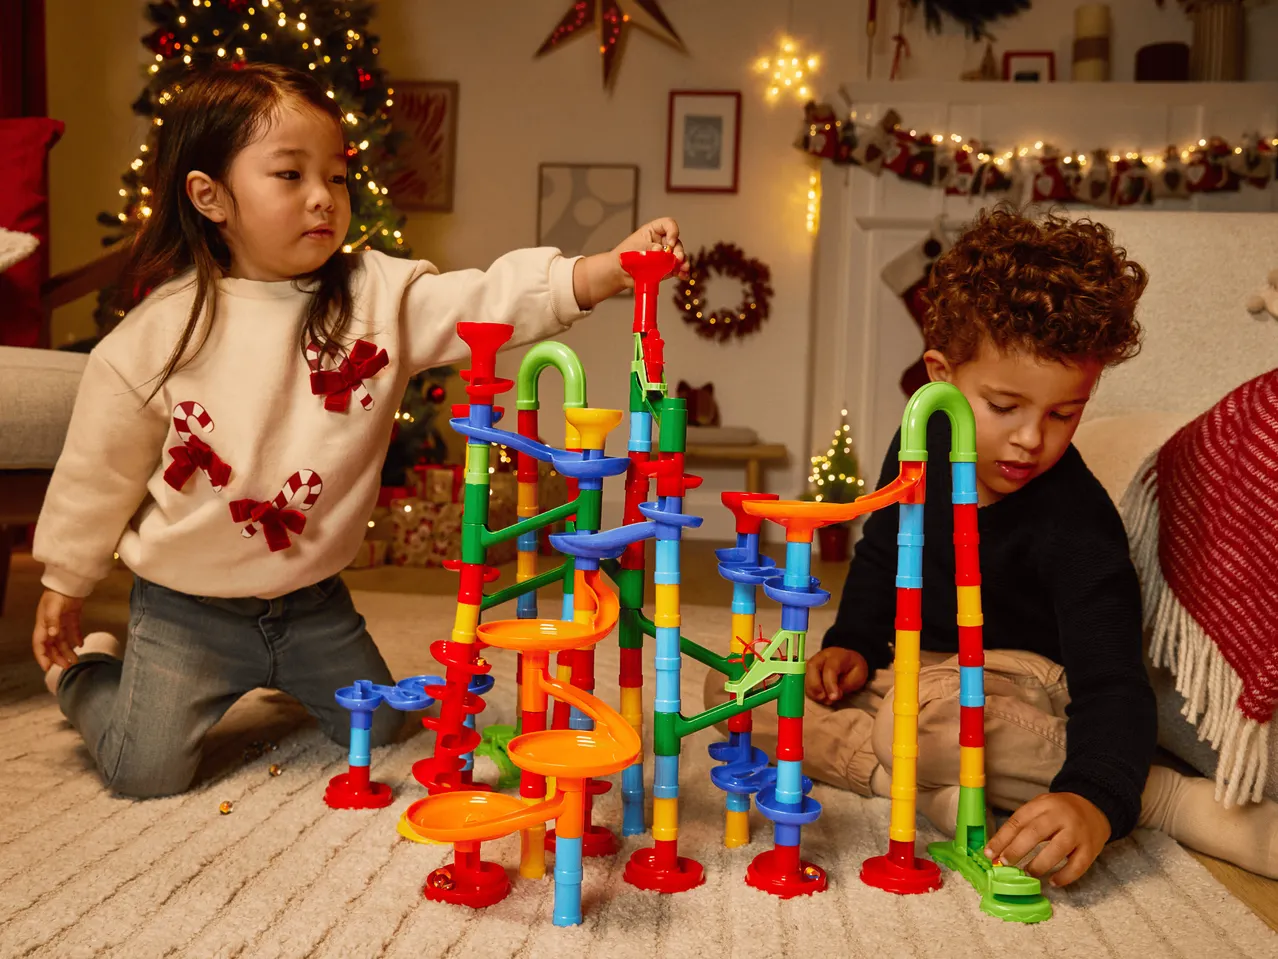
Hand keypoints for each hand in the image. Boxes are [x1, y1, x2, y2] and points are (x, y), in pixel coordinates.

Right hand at [32, 588, 85, 671]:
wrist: (69, 581)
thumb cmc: (58, 593)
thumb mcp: (53, 607)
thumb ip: (52, 621)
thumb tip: (52, 635)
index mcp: (42, 625)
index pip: (40, 644)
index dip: (42, 657)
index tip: (47, 668)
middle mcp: (50, 625)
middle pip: (52, 645)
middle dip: (57, 657)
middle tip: (67, 666)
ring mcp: (61, 621)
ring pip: (63, 640)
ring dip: (68, 651)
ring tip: (75, 660)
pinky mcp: (72, 617)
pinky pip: (73, 631)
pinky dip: (77, 638)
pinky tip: (81, 645)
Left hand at [572, 217, 688, 308]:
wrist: (619, 272)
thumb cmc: (624, 255)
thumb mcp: (636, 248)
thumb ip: (649, 248)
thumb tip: (660, 250)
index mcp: (654, 231)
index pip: (668, 224)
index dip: (673, 231)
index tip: (670, 241)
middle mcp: (662, 242)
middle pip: (676, 242)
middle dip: (678, 251)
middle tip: (677, 259)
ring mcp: (665, 255)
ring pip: (678, 256)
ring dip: (683, 262)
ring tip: (682, 268)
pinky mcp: (666, 268)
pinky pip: (677, 268)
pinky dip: (681, 272)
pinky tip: (683, 275)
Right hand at [804, 647, 868, 704]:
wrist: (850, 660)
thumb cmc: (854, 668)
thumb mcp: (857, 676)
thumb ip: (845, 685)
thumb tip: (832, 695)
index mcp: (837, 656)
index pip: (830, 668)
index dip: (830, 684)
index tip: (834, 697)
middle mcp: (822, 656)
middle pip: (812, 667)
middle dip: (815, 685)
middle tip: (824, 698)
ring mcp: (814, 662)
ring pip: (805, 673)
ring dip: (812, 690)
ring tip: (824, 699)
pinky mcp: (809, 670)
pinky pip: (804, 680)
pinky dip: (810, 691)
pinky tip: (820, 697)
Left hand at [985, 791, 1111, 886]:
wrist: (1095, 806)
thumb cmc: (1059, 811)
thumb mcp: (1040, 808)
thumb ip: (1022, 826)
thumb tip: (998, 850)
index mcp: (1043, 805)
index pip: (1018, 821)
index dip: (1001, 838)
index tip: (989, 853)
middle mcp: (1060, 816)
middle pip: (1035, 833)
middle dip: (1017, 850)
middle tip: (1005, 863)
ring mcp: (1077, 832)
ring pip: (1057, 850)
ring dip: (1039, 864)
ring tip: (1027, 873)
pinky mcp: (1091, 848)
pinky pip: (1078, 865)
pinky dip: (1064, 876)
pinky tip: (1053, 882)